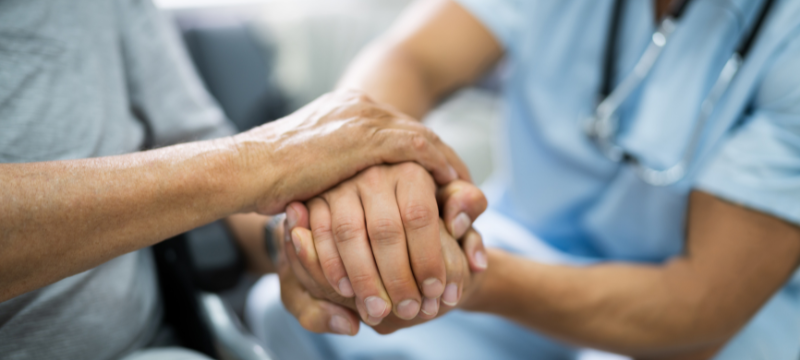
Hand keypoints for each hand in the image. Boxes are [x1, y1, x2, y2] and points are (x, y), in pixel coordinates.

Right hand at [231, 89, 470, 214]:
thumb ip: (334, 172)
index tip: (436, 175)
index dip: (420, 152)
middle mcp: (356, 105)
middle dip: (440, 156)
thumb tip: (344, 194)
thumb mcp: (310, 170)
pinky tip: (451, 183)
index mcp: (343, 109)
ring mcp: (362, 117)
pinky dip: (437, 164)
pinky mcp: (365, 135)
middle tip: (461, 180)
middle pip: (414, 129)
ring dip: (446, 162)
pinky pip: (416, 148)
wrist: (247, 170)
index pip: (395, 128)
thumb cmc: (268, 179)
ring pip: (421, 136)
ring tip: (464, 186)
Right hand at [285, 163, 486, 324]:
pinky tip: (347, 292)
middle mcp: (374, 172)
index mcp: (411, 170)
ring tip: (379, 311)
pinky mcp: (316, 199)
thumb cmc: (426, 201)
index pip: (420, 217)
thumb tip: (458, 223)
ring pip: (349, 234)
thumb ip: (467, 205)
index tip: (436, 291)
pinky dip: (332, 266)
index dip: (428, 258)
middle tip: (409, 311)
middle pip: (384, 229)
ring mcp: (341, 184)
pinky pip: (321, 235)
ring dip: (364, 278)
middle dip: (397, 277)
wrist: (386, 191)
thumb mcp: (452, 198)